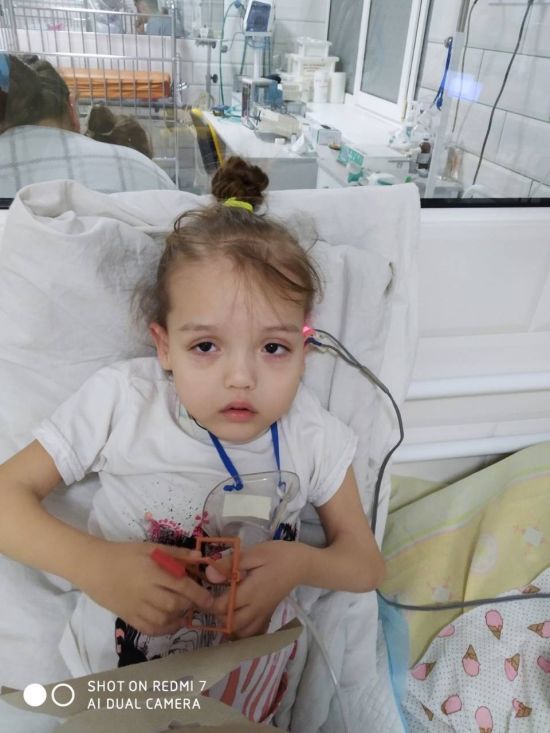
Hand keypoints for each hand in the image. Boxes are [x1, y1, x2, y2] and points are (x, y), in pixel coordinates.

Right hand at [81, 541, 213, 635]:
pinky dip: (164, 629)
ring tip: (183, 610)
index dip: (198, 594)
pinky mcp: (128, 618)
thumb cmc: (125, 554)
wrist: (95, 567)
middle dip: (188, 605)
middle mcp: (145, 592)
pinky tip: (171, 622)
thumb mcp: (151, 548)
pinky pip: (149, 629)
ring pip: (163, 620)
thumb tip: (200, 556)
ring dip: (178, 618)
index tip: (210, 600)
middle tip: (193, 600)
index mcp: (152, 572)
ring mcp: (135, 607)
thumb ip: (176, 553)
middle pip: (173, 605)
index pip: (180, 585)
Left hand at [207, 541, 303, 637]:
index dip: (209, 603)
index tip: (203, 592)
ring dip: (230, 626)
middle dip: (218, 616)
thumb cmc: (278, 555)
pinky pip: (254, 633)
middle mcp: (256, 608)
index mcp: (250, 592)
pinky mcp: (268, 615)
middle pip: (231, 624)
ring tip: (224, 610)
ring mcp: (263, 614)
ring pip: (242, 632)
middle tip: (212, 600)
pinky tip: (238, 620)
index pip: (223, 607)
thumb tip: (209, 574)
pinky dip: (244, 632)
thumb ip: (231, 564)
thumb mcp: (254, 553)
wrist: (302, 564)